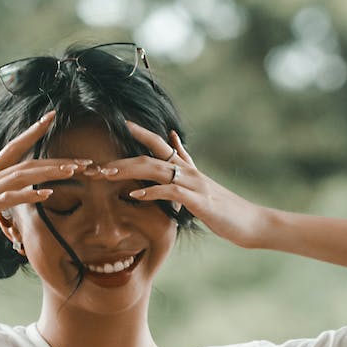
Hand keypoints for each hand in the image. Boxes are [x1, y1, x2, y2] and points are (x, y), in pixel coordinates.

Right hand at [0, 110, 90, 255]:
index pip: (13, 148)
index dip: (32, 132)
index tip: (51, 118)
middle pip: (26, 162)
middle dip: (56, 159)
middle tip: (84, 160)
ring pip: (22, 176)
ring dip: (50, 173)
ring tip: (75, 171)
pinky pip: (8, 199)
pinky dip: (29, 195)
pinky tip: (47, 195)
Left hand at [101, 121, 266, 248]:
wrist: (251, 223)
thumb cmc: (225, 208)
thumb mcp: (201, 182)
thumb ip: (186, 161)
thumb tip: (173, 140)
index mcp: (187, 168)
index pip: (160, 144)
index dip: (140, 132)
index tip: (121, 124)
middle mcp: (189, 171)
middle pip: (149, 156)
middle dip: (120, 161)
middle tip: (95, 166)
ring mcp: (194, 184)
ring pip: (155, 169)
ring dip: (128, 171)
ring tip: (106, 175)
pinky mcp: (198, 200)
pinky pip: (170, 191)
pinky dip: (150, 192)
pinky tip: (133, 196)